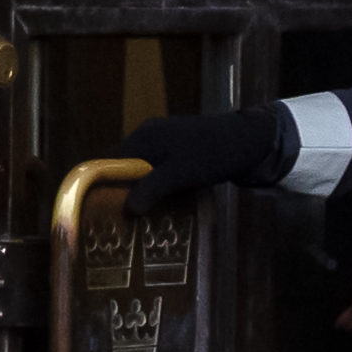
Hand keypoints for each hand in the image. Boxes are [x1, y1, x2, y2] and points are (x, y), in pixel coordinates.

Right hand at [111, 107, 286, 215]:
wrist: (252, 140)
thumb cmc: (213, 154)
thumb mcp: (180, 174)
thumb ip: (151, 189)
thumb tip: (127, 211)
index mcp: (143, 137)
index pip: (108, 162)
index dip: (100, 185)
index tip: (99, 209)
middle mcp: (148, 135)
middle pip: (123, 166)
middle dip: (120, 190)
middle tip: (120, 216)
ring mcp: (164, 141)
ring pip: (140, 169)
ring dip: (140, 189)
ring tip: (140, 214)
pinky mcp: (178, 148)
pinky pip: (156, 168)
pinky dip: (155, 184)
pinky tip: (162, 201)